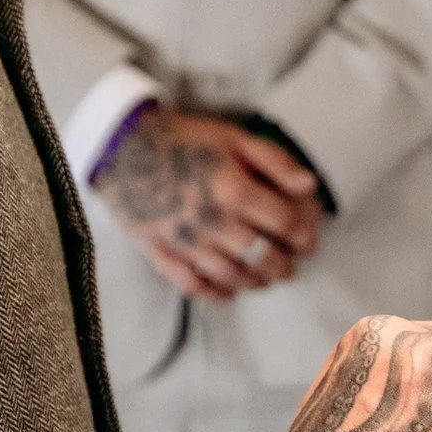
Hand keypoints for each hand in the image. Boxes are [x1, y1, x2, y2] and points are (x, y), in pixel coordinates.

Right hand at [92, 99, 324, 300]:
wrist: (121, 146)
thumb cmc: (182, 138)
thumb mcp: (234, 137)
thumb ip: (275, 161)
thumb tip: (310, 185)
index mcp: (233, 190)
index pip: (283, 223)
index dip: (303, 235)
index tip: (308, 241)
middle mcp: (213, 222)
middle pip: (262, 257)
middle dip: (283, 266)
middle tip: (291, 266)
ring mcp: (186, 242)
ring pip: (231, 276)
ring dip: (255, 282)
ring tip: (266, 279)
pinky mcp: (161, 252)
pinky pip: (192, 284)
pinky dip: (215, 294)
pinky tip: (229, 293)